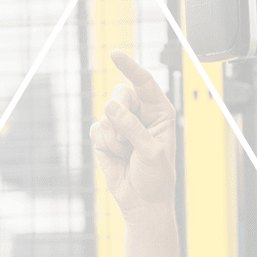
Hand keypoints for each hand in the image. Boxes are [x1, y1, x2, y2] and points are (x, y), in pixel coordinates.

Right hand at [88, 50, 175, 215]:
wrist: (143, 202)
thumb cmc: (156, 177)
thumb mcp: (151, 150)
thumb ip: (131, 126)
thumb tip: (109, 106)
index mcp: (160, 111)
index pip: (144, 82)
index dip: (130, 67)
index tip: (115, 54)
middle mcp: (140, 114)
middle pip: (120, 94)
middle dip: (119, 115)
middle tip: (126, 138)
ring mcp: (121, 125)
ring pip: (105, 114)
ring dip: (113, 137)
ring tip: (125, 152)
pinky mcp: (105, 137)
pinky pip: (96, 129)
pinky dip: (104, 144)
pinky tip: (116, 156)